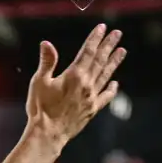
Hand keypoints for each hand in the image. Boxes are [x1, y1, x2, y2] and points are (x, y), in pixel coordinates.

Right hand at [27, 24, 125, 143]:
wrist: (48, 134)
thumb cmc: (40, 108)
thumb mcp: (39, 82)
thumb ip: (47, 62)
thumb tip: (46, 43)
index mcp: (74, 75)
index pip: (88, 51)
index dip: (95, 38)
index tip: (102, 27)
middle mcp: (87, 84)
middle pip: (100, 60)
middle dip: (109, 45)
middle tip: (117, 34)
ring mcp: (92, 97)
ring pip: (106, 75)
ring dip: (114, 62)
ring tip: (122, 51)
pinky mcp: (92, 109)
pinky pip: (106, 96)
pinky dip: (112, 89)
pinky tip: (115, 83)